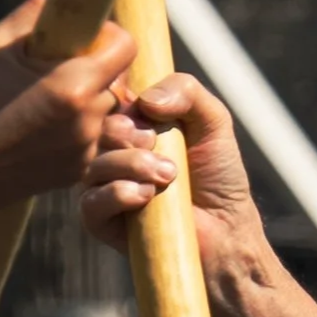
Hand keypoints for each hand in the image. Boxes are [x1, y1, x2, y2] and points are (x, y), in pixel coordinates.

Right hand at [0, 0, 137, 234]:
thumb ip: (34, 16)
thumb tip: (61, 7)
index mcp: (73, 85)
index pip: (125, 47)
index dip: (106, 35)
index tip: (78, 38)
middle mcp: (88, 119)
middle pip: (116, 80)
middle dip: (92, 68)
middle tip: (51, 70)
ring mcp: (85, 150)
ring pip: (104, 111)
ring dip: (84, 99)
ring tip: (41, 101)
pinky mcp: (76, 171)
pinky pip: (90, 138)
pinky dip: (73, 127)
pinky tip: (36, 128)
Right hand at [81, 74, 254, 267]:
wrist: (226, 226)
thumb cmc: (219, 174)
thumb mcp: (212, 120)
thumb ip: (185, 90)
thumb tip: (144, 101)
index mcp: (135, 125)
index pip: (110, 102)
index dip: (126, 103)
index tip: (151, 113)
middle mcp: (115, 153)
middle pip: (100, 131)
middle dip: (130, 135)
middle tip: (158, 147)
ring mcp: (105, 187)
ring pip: (95, 166)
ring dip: (132, 166)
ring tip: (167, 176)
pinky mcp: (103, 222)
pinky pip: (90, 203)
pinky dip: (118, 194)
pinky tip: (147, 196)